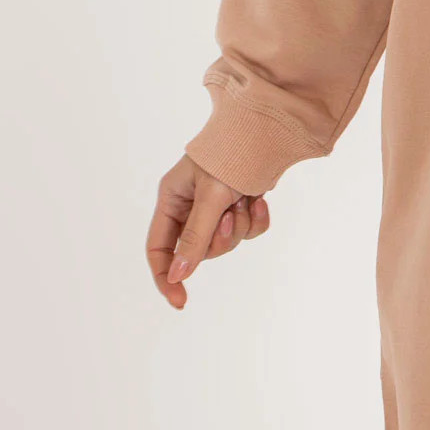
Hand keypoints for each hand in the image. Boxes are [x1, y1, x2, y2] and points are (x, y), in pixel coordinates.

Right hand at [147, 153, 270, 308]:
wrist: (270, 129)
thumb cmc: (232, 154)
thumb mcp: (211, 197)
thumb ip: (195, 236)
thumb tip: (179, 275)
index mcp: (172, 199)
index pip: (159, 248)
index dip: (166, 276)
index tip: (180, 300)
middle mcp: (191, 204)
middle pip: (197, 250)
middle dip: (219, 239)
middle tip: (232, 215)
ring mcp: (217, 206)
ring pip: (226, 242)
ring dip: (241, 226)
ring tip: (247, 199)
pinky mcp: (242, 204)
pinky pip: (248, 230)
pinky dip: (258, 219)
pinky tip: (262, 200)